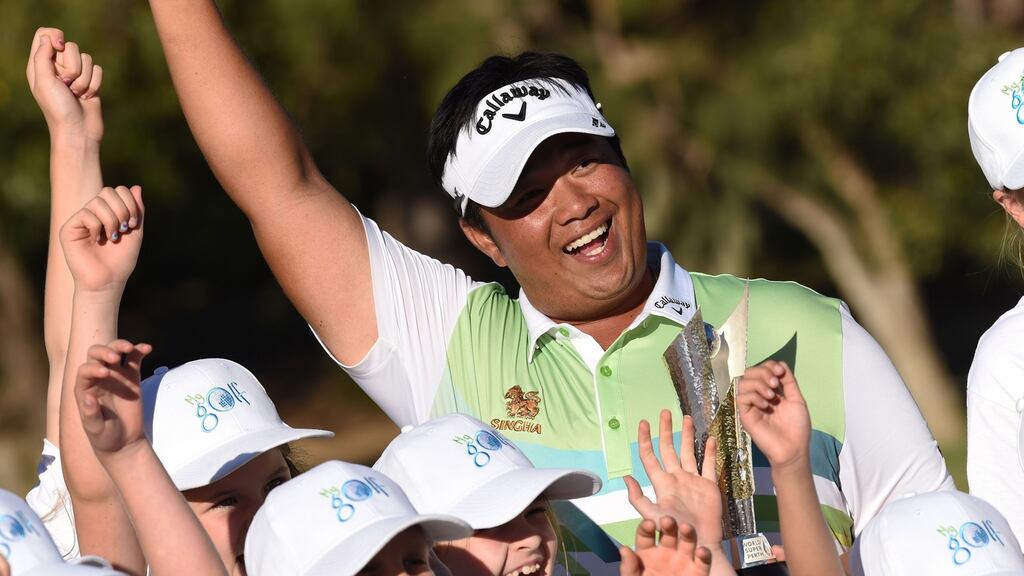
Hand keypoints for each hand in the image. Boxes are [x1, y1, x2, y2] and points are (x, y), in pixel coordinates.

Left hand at [26, 27, 102, 139]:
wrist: (78, 130)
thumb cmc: (57, 108)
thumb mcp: (43, 81)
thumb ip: (42, 56)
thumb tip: (49, 37)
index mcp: (40, 64)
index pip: (45, 34)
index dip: (55, 36)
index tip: (59, 48)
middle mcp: (57, 67)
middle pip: (70, 46)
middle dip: (73, 66)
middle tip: (66, 84)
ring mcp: (75, 74)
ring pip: (87, 58)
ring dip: (84, 79)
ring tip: (76, 94)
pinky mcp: (90, 81)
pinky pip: (98, 69)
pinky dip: (94, 84)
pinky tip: (87, 97)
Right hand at [59, 185, 143, 291]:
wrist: (108, 281)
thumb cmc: (121, 260)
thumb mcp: (135, 232)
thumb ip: (137, 210)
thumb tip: (137, 186)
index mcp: (110, 213)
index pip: (119, 191)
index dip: (130, 203)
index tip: (134, 224)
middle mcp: (94, 213)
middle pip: (108, 191)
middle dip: (122, 209)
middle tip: (124, 228)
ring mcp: (81, 220)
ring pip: (97, 201)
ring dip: (111, 219)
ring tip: (113, 236)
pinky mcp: (69, 228)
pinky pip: (86, 214)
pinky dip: (97, 226)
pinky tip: (98, 240)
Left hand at [75, 340, 152, 459]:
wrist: (124, 443)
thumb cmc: (105, 437)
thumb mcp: (95, 430)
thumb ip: (90, 415)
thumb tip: (87, 398)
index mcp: (84, 389)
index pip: (85, 370)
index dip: (93, 368)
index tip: (106, 373)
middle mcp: (98, 379)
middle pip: (96, 354)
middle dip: (104, 351)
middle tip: (115, 358)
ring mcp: (116, 377)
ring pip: (114, 352)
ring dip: (120, 346)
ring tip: (130, 348)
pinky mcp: (132, 378)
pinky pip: (135, 359)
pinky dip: (140, 351)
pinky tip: (147, 348)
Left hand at [620, 517, 712, 575]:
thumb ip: (629, 568)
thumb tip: (623, 549)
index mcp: (647, 553)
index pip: (646, 535)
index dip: (647, 528)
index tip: (649, 524)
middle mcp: (666, 552)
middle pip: (668, 534)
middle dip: (668, 525)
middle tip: (667, 520)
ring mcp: (683, 560)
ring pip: (687, 542)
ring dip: (687, 533)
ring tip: (686, 528)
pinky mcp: (698, 572)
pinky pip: (703, 561)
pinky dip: (704, 555)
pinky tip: (702, 551)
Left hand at [625, 411, 722, 546]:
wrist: (698, 542)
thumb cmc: (674, 531)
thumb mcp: (652, 515)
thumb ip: (639, 498)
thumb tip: (626, 478)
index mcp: (662, 483)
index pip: (650, 457)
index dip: (645, 439)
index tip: (643, 423)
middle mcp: (676, 478)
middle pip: (669, 449)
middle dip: (666, 430)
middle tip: (664, 412)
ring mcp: (693, 480)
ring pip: (689, 452)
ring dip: (687, 435)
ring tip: (686, 418)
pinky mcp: (709, 485)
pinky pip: (709, 465)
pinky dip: (710, 452)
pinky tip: (710, 439)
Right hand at [737, 361, 810, 469]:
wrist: (793, 448)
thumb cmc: (797, 427)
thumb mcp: (796, 399)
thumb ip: (789, 381)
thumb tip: (780, 364)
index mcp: (771, 391)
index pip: (762, 369)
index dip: (769, 366)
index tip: (780, 373)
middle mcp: (758, 395)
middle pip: (750, 372)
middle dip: (763, 372)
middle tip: (775, 384)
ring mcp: (751, 405)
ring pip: (743, 382)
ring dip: (758, 384)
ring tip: (771, 396)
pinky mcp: (745, 415)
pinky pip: (741, 397)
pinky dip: (754, 397)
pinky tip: (765, 406)